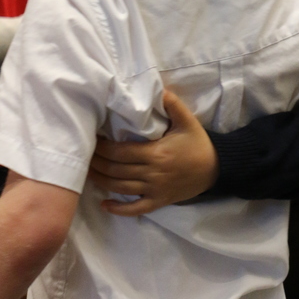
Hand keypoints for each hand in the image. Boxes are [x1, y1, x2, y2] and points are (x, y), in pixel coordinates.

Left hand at [88, 90, 218, 215]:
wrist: (214, 169)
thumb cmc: (197, 143)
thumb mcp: (187, 120)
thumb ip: (172, 104)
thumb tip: (157, 89)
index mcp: (157, 153)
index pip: (122, 152)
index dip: (104, 148)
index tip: (92, 139)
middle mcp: (152, 173)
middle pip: (117, 170)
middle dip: (98, 163)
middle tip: (84, 155)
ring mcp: (154, 190)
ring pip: (121, 188)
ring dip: (101, 181)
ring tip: (87, 173)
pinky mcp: (158, 202)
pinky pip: (135, 209)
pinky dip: (118, 209)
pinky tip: (104, 205)